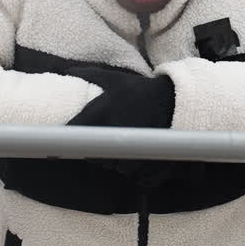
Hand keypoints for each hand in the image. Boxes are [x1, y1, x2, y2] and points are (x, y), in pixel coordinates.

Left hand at [65, 67, 178, 186]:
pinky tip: (138, 156)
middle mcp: (113, 133)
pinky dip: (134, 169)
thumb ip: (91, 75)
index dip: (75, 138)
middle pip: (93, 157)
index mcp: (101, 114)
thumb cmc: (142, 90)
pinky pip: (132, 175)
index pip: (75, 135)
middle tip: (108, 141)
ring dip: (116, 161)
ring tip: (126, 147)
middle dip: (98, 152)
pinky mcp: (145, 161)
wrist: (175, 99)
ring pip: (114, 167)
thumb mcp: (116, 79)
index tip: (78, 138)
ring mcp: (130, 150)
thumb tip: (69, 70)